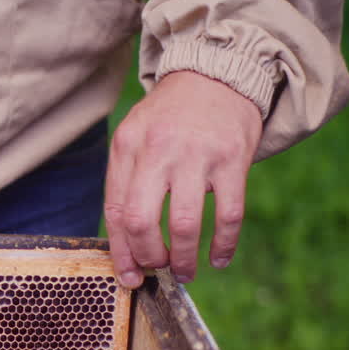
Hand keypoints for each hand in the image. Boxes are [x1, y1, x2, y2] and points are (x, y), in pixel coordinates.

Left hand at [104, 70, 261, 287]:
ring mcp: (197, 155)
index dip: (121, 251)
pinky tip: (219, 258)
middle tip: (156, 269)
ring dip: (183, 259)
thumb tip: (125, 242)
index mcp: (127, 147)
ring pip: (184, 224)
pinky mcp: (232, 159)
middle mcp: (158, 151)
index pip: (116, 211)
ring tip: (185, 271)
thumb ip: (127, 181)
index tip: (128, 276)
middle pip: (142, 221)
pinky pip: (229, 214)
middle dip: (147, 257)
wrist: (217, 73)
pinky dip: (224, 245)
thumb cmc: (170, 117)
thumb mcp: (135, 137)